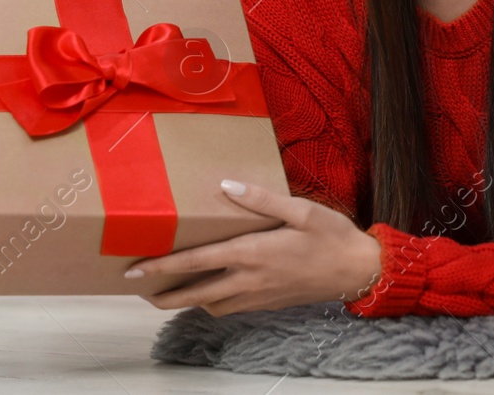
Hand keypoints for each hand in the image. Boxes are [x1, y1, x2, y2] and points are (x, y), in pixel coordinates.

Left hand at [129, 179, 382, 316]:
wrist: (357, 271)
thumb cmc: (331, 236)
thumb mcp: (300, 209)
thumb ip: (261, 199)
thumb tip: (227, 185)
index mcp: (253, 253)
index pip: (197, 262)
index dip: (163, 267)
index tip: (136, 270)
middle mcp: (250, 279)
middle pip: (195, 294)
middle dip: (163, 294)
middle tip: (139, 290)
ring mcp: (258, 295)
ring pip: (210, 305)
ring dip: (186, 300)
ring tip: (168, 290)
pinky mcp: (268, 302)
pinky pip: (230, 307)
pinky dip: (211, 303)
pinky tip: (209, 292)